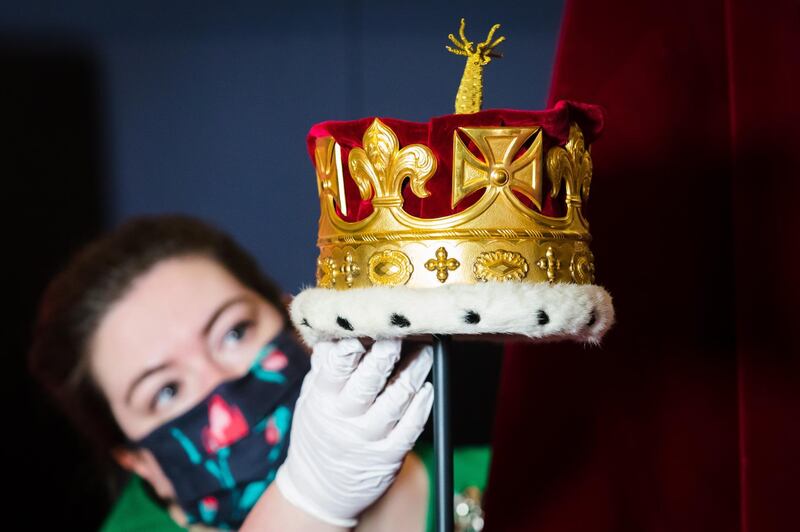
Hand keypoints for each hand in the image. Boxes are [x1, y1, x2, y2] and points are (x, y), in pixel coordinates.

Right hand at [274, 338, 433, 527]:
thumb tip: (337, 329)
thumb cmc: (318, 432)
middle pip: (368, 382)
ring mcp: (369, 438)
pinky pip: (411, 427)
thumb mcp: (311, 399)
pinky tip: (428, 388)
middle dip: (386, 354)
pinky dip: (422, 405)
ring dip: (414, 372)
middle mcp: (345, 418)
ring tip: (426, 351)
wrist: (320, 490)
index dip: (350, 346)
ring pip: (396, 400)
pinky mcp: (390, 455)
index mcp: (322, 399)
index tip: (365, 324)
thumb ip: (325, 366)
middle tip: (401, 331)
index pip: (335, 368)